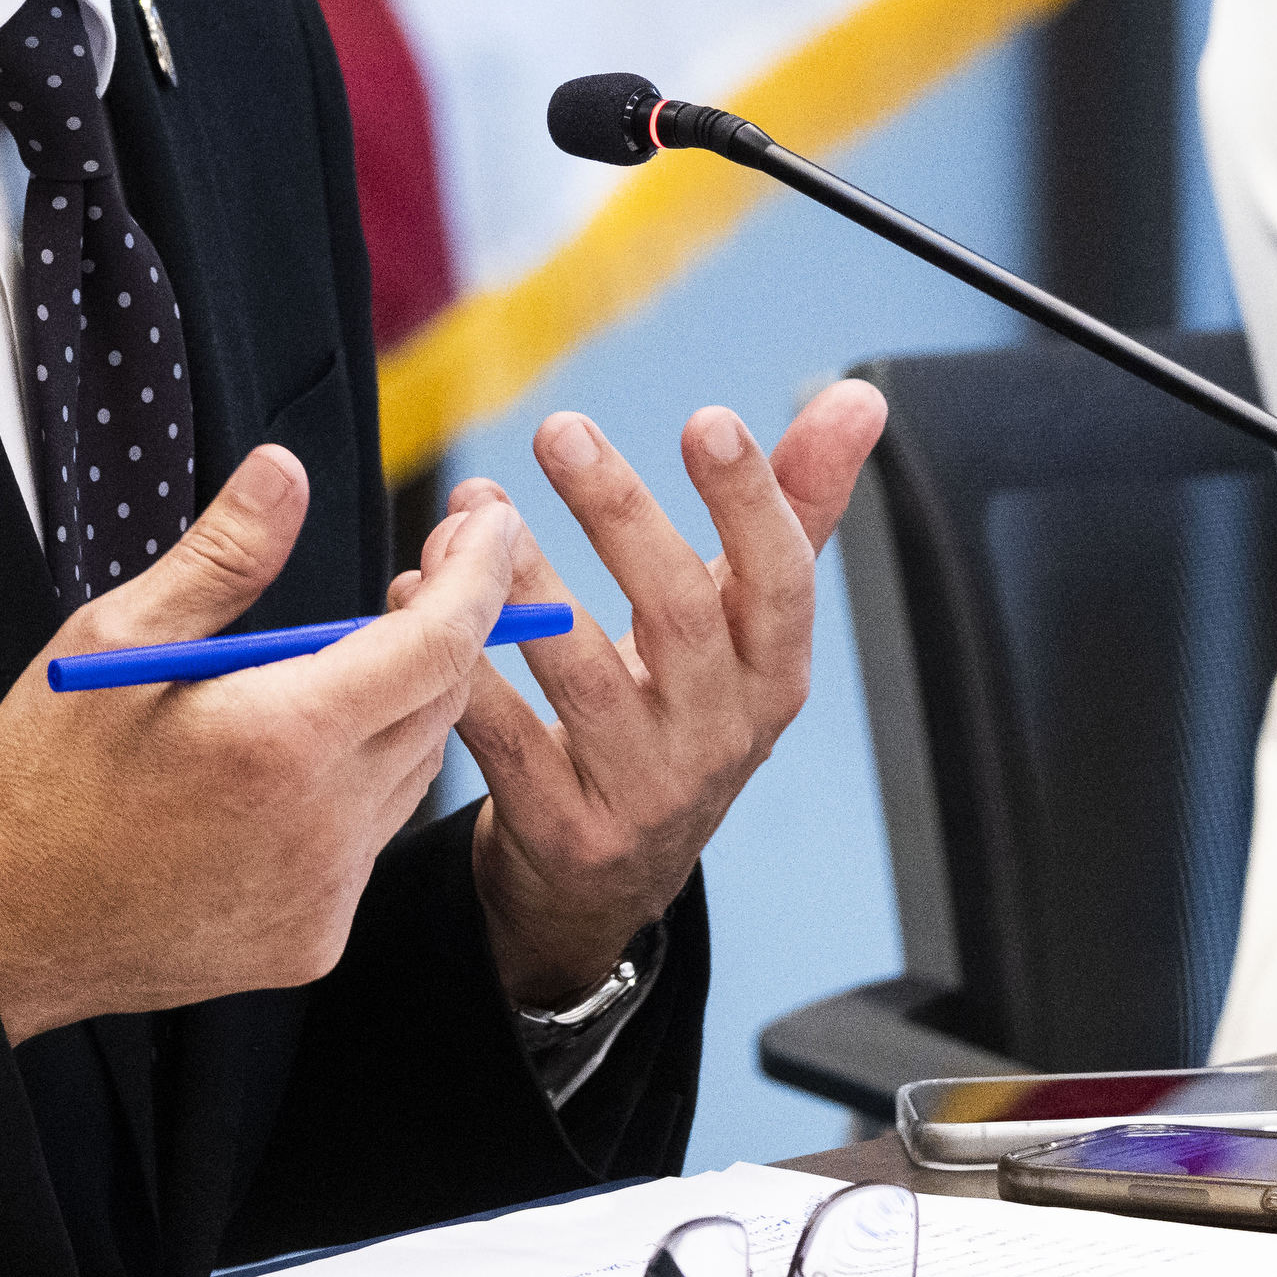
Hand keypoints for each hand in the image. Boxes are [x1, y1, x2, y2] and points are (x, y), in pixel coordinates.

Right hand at [0, 444, 524, 1042]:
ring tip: (339, 663)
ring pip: (411, 771)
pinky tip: (297, 762)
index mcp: (279, 741)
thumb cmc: (45, 776)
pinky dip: (358, 785)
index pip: (434, 644)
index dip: (476, 573)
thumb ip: (222, 557)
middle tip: (422, 567)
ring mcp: (324, 895)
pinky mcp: (314, 941)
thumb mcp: (116, 639)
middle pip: (438, 704)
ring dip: (399, 706)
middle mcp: (322, 828)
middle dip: (443, 627)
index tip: (488, 521)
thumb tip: (287, 469)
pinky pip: (370, 839)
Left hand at [407, 382, 887, 1007]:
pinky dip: (459, 662)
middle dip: (619, 513)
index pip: (782, 581)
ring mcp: (645, 793)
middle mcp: (721, 737)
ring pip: (582, 674)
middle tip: (560, 428)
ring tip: (470, 510)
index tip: (708, 420)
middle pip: (679, 615)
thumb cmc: (680, 712)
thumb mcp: (744, 628)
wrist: (610, 880)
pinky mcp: (565, 832)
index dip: (750, 502)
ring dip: (521, 580)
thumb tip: (859, 396)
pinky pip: (506, 739)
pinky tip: (417, 593)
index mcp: (774, 675)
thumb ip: (794, 508)